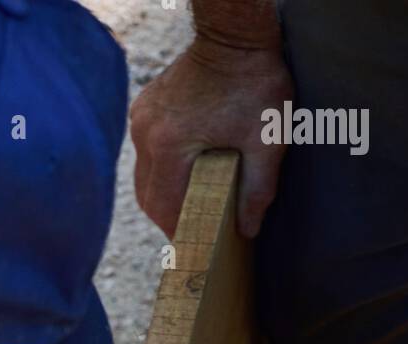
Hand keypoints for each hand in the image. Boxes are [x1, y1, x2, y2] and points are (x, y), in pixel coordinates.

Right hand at [131, 36, 292, 237]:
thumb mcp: (267, 139)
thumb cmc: (254, 82)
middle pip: (147, 198)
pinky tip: (182, 171)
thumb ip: (258, 189)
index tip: (195, 245)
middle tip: (193, 230)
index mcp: (171, 145)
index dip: (178, 232)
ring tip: (187, 205)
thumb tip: (248, 230)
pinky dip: (161, 170)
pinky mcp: (142, 110)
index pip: (164, 208)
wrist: (234, 35)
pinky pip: (145, 154)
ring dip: (163, 195)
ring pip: (143, 179)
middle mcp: (147, 135)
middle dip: (168, 218)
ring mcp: (140, 120)